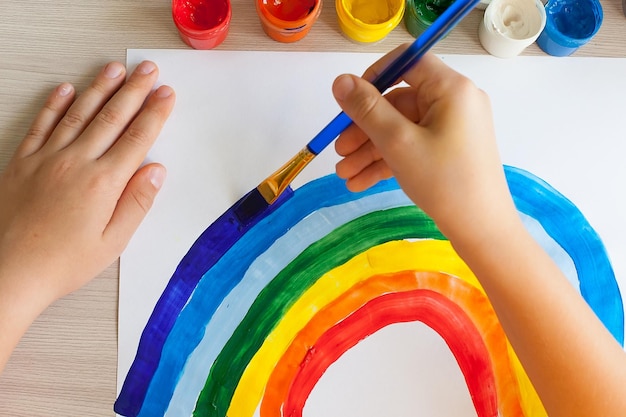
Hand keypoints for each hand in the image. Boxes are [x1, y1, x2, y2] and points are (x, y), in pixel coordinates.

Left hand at [0, 61, 174, 312]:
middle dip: (134, 90)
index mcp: (102, 183)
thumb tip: (156, 171)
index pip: (137, 139)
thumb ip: (136, 203)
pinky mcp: (23, 162)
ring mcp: (46, 159)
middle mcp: (76, 163)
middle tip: (148, 70)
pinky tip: (66, 89)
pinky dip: (55, 105)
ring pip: (79, 113)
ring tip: (116, 69)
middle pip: (112, 118)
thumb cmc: (62, 263)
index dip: (155, 113)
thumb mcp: (112, 242)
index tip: (166, 94)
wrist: (8, 273)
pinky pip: (41, 125)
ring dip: (100, 88)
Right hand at [332, 47, 517, 241]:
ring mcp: (452, 128)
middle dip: (364, 129)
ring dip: (370, 151)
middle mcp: (454, 102)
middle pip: (398, 103)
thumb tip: (339, 80)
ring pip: (401, 129)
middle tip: (339, 152)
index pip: (407, 62)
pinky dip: (387, 161)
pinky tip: (360, 182)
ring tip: (344, 175)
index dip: (374, 78)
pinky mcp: (449, 151)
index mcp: (450, 88)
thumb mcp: (398, 142)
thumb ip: (366, 109)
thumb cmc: (443, 181)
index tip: (350, 103)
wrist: (481, 230)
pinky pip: (412, 146)